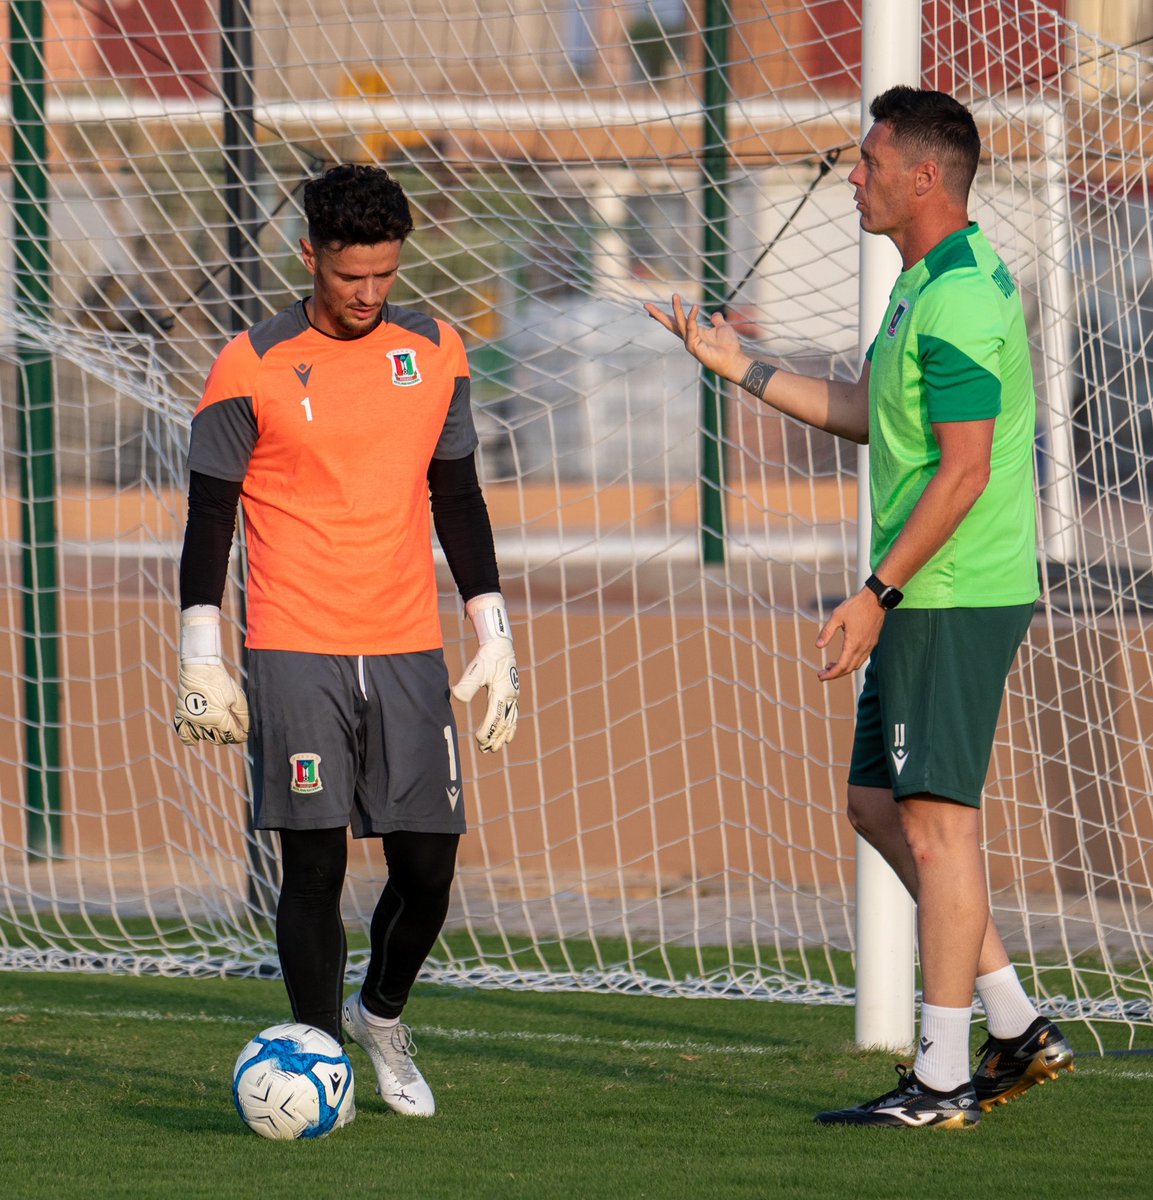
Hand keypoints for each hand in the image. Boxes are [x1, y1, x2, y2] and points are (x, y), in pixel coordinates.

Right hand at [175, 661, 249, 744]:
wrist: (200, 666)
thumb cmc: (221, 680)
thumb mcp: (237, 697)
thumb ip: (243, 716)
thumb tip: (247, 729)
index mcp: (219, 719)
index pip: (232, 735)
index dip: (240, 736)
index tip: (244, 735)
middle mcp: (204, 723)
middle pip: (218, 739)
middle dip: (228, 737)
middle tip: (234, 731)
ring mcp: (191, 720)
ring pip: (204, 737)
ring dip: (213, 736)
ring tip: (220, 730)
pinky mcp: (182, 714)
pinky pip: (183, 734)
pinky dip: (190, 739)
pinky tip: (197, 739)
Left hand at [451, 594, 518, 751]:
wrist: (500, 645)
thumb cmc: (487, 657)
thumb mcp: (476, 669)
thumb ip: (467, 684)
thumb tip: (456, 697)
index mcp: (502, 694)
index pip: (495, 719)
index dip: (487, 732)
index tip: (478, 740)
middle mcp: (511, 698)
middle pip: (504, 724)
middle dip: (495, 738)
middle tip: (485, 750)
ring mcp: (513, 696)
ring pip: (510, 722)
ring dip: (503, 736)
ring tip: (496, 748)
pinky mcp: (512, 694)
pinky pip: (514, 716)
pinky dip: (511, 728)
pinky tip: (508, 736)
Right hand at [644, 293, 745, 379]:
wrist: (734, 361)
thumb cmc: (729, 347)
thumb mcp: (722, 328)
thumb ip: (717, 321)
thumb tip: (715, 314)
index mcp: (694, 333)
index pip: (676, 322)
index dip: (665, 315)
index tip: (649, 310)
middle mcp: (689, 338)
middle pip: (670, 324)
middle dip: (658, 315)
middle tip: (646, 305)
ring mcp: (690, 343)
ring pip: (680, 323)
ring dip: (677, 309)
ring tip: (675, 295)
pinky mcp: (693, 346)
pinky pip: (691, 328)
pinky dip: (692, 318)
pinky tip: (694, 307)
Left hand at [815, 589, 885, 681]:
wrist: (876, 599)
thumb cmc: (856, 606)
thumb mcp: (837, 616)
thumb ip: (827, 632)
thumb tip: (818, 646)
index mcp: (854, 643)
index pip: (842, 666)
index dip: (831, 674)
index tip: (820, 676)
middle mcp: (863, 648)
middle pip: (849, 669)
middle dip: (835, 674)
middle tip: (822, 674)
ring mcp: (869, 646)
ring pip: (856, 665)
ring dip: (843, 669)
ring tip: (829, 666)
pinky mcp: (872, 642)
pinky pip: (862, 658)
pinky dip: (851, 662)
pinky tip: (844, 657)